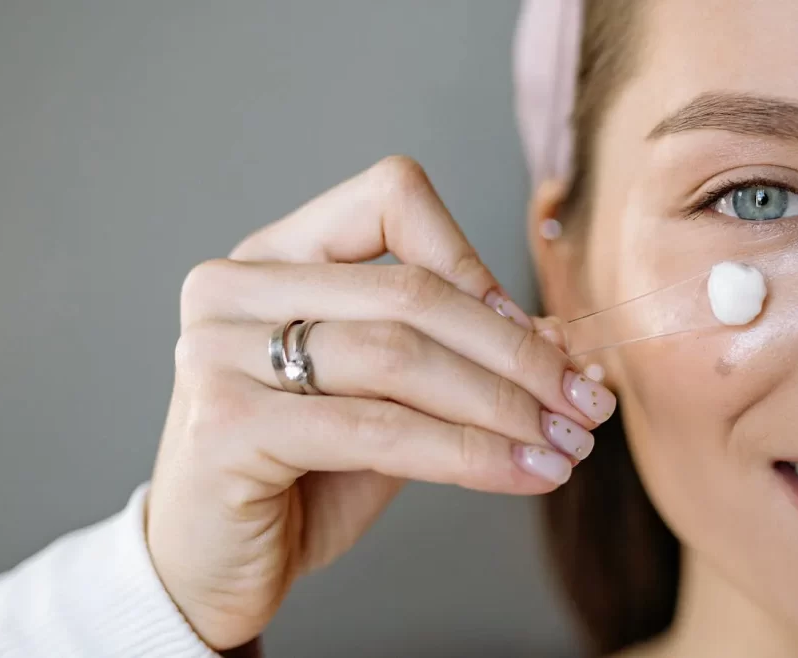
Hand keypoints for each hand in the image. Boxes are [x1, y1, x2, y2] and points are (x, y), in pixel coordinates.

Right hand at [145, 156, 617, 649]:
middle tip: (582, 401)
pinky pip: (377, 429)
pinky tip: (521, 472)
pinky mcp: (226, 423)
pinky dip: (467, 452)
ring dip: (503, 405)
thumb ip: (449, 358)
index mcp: (274, 256)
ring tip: (564, 443)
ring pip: (399, 357)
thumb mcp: (384, 398)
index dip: (474, 260)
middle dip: (517, 353)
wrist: (214, 561)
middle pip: (410, 291)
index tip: (534, 332)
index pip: (391, 199)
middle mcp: (235, 287)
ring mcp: (219, 350)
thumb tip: (557, 341)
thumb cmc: (301, 472)